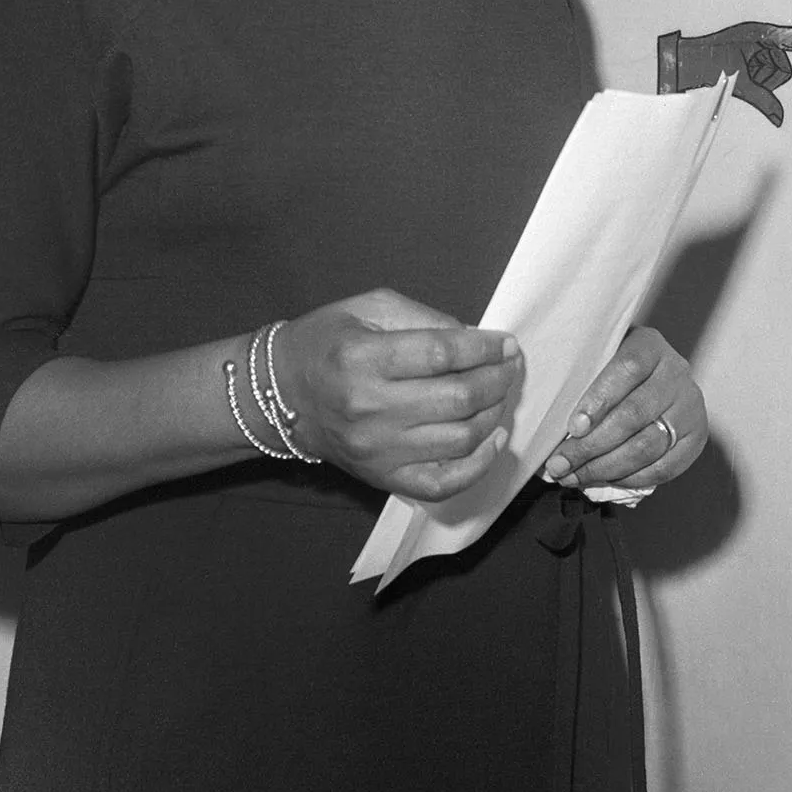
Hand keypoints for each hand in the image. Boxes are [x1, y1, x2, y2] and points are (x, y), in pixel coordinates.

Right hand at [275, 289, 523, 503]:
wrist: (281, 394)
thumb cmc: (327, 342)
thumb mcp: (368, 308)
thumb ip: (423, 318)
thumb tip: (474, 338)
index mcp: (363, 358)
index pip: (441, 354)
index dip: (484, 347)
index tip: (506, 343)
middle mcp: (369, 408)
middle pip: (457, 398)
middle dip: (497, 378)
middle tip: (510, 365)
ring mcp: (377, 450)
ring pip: (459, 439)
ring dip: (494, 414)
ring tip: (500, 393)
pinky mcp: (382, 478)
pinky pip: (443, 483)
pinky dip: (479, 465)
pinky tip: (492, 439)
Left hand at [542, 326, 705, 489]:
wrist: (654, 377)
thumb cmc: (613, 368)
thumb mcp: (600, 355)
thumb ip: (580, 374)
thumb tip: (548, 417)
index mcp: (650, 344)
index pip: (627, 369)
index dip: (599, 400)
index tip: (573, 426)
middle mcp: (676, 372)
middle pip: (635, 413)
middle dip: (592, 445)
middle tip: (560, 463)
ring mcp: (690, 405)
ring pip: (648, 445)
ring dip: (606, 466)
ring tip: (574, 475)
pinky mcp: (697, 437)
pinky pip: (665, 467)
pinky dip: (631, 478)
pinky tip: (604, 478)